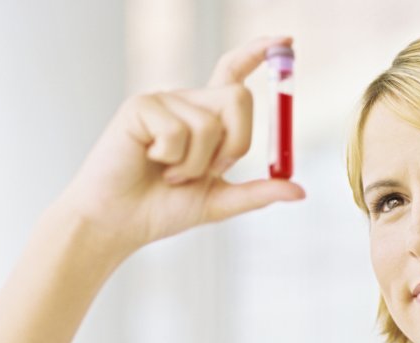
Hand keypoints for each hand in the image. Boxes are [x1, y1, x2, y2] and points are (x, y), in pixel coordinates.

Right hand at [57, 36, 304, 251]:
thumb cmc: (162, 209)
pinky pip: (179, 130)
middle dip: (235, 144)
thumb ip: (258, 193)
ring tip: (170, 174)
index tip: (287, 42)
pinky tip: (149, 161)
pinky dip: (171, 159)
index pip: (235, 73)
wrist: (118, 223)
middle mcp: (188, 102)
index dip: (260, 54)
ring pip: (210, 123)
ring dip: (196, 164)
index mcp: (207, 117)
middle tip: (208, 171)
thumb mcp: (219, 202)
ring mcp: (164, 101)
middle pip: (239, 97)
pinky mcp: (140, 106)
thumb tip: (301, 192)